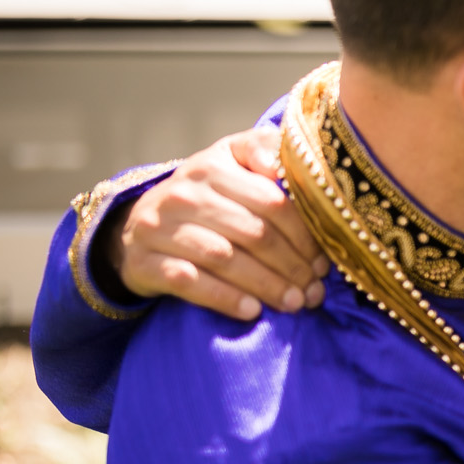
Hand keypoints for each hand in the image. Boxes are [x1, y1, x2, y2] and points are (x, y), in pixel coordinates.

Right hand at [112, 128, 327, 319]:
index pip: (272, 201)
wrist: (139, 226)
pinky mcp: (143, 261)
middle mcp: (183, 192)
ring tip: (295, 304)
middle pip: (253, 233)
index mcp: (212, 165)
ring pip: (225, 258)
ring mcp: (158, 226)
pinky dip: (225, 298)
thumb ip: (265, 152)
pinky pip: (189, 282)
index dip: (305, 235)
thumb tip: (301, 163)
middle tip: (316, 290)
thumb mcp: (231, 163)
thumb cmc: (205, 197)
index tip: (324, 261)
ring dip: (267, 285)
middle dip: (292, 265)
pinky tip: (253, 311)